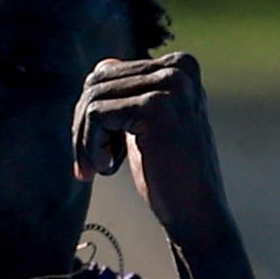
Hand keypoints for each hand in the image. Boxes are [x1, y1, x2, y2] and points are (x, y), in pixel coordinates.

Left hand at [73, 49, 231, 250]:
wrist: (196, 212)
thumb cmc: (169, 174)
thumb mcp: (149, 122)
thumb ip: (131, 93)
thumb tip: (99, 69)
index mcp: (180, 66)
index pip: (108, 71)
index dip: (92, 113)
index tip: (97, 150)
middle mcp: (178, 68)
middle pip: (97, 82)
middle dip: (83, 126)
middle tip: (90, 164)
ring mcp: (169, 86)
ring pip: (93, 99)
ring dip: (85, 140)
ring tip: (102, 167)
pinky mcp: (154, 108)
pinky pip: (96, 116)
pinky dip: (91, 146)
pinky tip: (108, 168)